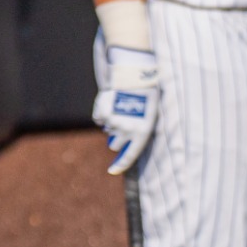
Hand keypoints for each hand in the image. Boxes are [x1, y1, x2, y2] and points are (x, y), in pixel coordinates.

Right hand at [92, 41, 158, 173]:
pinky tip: (110, 102)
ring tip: (119, 107)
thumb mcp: (148, 115)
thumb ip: (136, 132)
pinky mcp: (103, 112)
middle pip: (114, 143)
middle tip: (123, 121)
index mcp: (142, 133)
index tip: (112, 171)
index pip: (130, 155)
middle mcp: (127, 131)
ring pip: (107, 130)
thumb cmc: (145, 95)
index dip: (120, 165)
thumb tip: (119, 146)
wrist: (135, 75)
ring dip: (110, 123)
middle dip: (116, 136)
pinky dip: (102, 113)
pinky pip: (98, 119)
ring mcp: (114, 122)